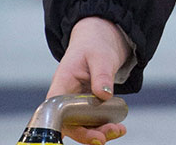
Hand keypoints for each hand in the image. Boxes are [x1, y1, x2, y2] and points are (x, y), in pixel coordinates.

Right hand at [46, 16, 132, 144]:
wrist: (101, 40)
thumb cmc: (95, 44)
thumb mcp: (100, 56)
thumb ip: (101, 74)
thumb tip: (105, 94)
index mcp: (62, 83)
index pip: (56, 109)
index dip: (66, 124)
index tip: (83, 130)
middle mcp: (66, 97)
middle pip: (69, 123)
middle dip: (87, 132)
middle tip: (105, 136)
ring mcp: (76, 104)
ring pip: (82, 125)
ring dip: (98, 132)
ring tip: (117, 130)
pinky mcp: (88, 107)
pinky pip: (92, 121)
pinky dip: (104, 127)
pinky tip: (118, 128)